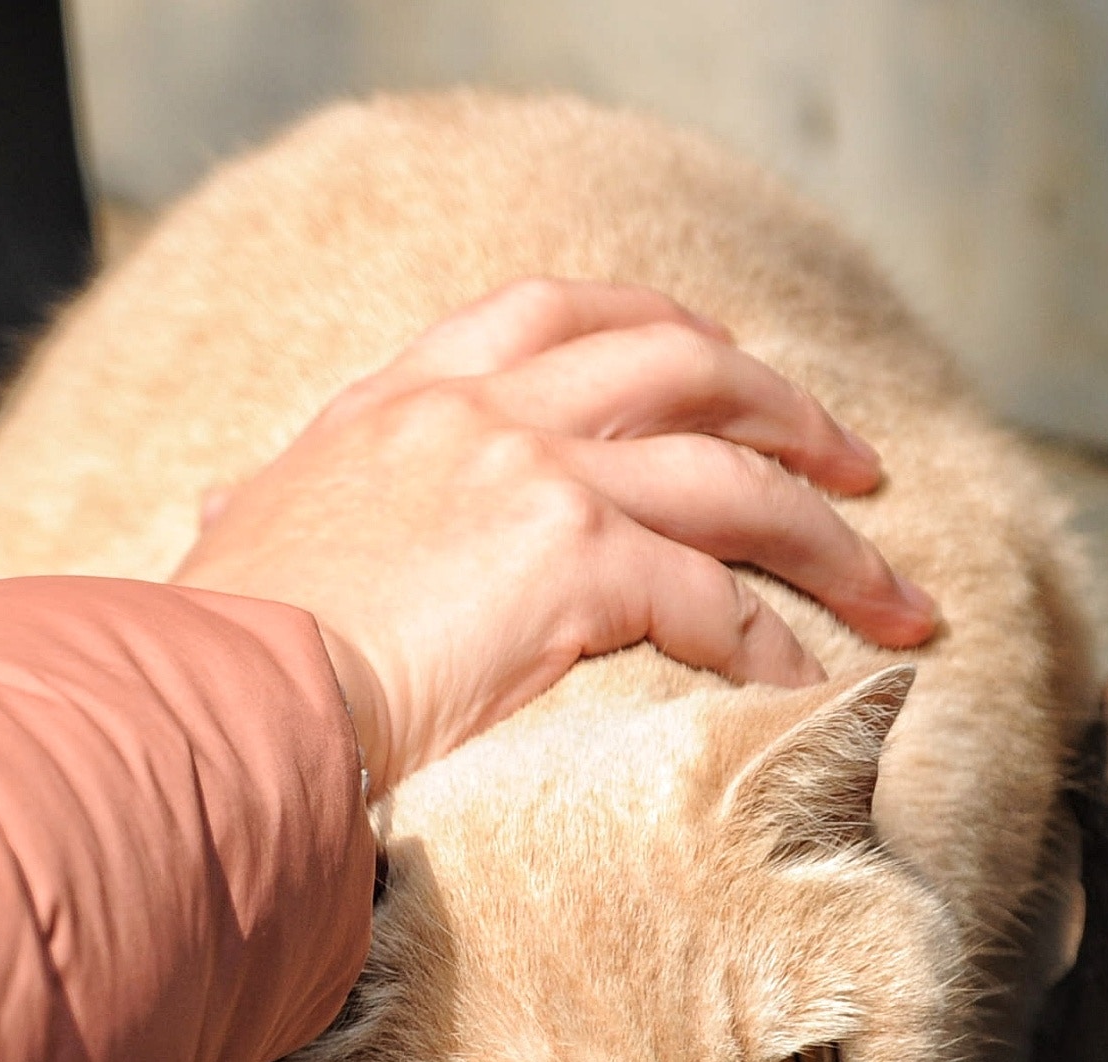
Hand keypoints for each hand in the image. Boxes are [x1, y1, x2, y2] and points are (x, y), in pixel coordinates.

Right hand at [170, 279, 934, 797]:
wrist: (211, 701)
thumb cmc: (215, 649)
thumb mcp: (234, 538)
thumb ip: (262, 501)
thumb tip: (231, 497)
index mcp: (409, 395)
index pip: (562, 314)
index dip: (667, 331)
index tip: (729, 366)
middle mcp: (483, 411)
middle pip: (686, 367)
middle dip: (789, 412)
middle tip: (858, 467)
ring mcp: (534, 475)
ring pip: (734, 479)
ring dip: (831, 537)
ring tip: (896, 593)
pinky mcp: (572, 562)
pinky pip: (717, 597)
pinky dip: (774, 644)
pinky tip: (805, 686)